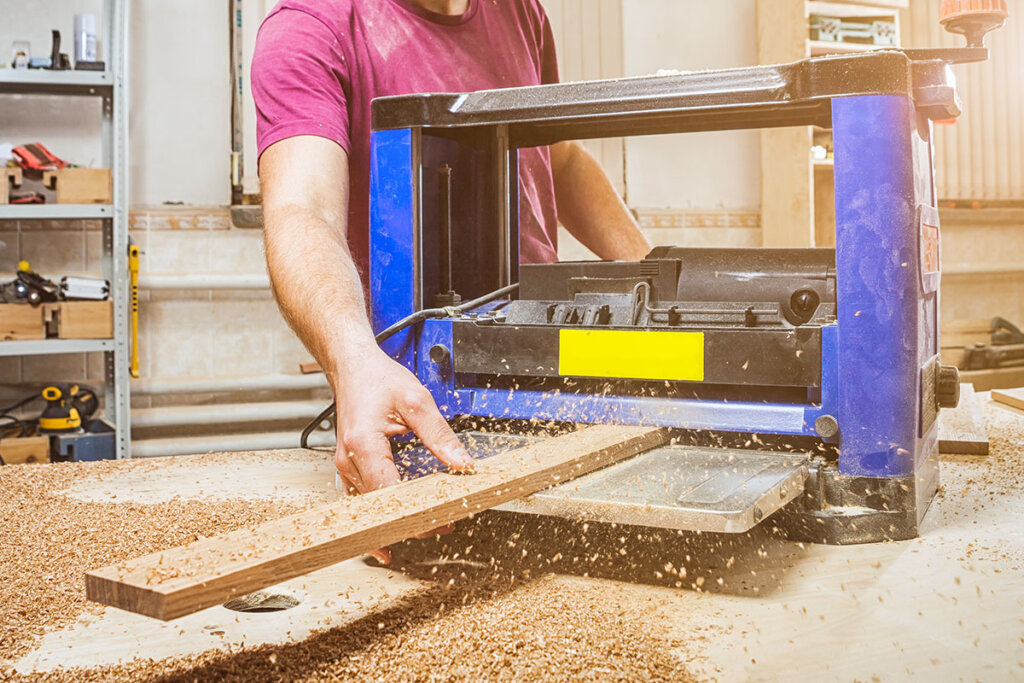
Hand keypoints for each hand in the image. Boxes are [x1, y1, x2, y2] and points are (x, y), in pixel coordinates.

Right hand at [332, 348, 473, 563]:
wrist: (352, 367)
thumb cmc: (377, 379)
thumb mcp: (417, 401)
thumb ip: (440, 434)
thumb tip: (462, 463)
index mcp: (364, 445)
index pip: (390, 495)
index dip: (416, 512)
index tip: (441, 519)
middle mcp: (349, 461)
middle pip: (381, 507)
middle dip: (412, 520)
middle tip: (445, 524)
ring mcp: (346, 466)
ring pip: (371, 508)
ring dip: (398, 518)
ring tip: (432, 523)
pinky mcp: (349, 467)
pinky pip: (363, 499)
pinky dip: (382, 512)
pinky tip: (398, 525)